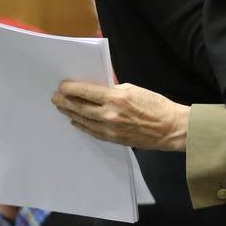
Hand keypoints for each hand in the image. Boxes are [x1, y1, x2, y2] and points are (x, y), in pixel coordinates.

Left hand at [52, 81, 188, 151]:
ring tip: (61, 108)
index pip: (86, 92)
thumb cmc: (156, 105)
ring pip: (83, 120)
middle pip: (80, 107)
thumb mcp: (134, 89)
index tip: (62, 86)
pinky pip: (92, 132)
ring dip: (70, 113)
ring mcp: (110, 129)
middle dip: (65, 101)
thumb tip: (98, 90)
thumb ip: (114, 90)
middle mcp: (109, 114)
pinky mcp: (113, 139)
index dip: (71, 88)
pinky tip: (75, 121)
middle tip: (55, 97)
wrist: (170, 128)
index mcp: (116, 98)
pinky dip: (82, 125)